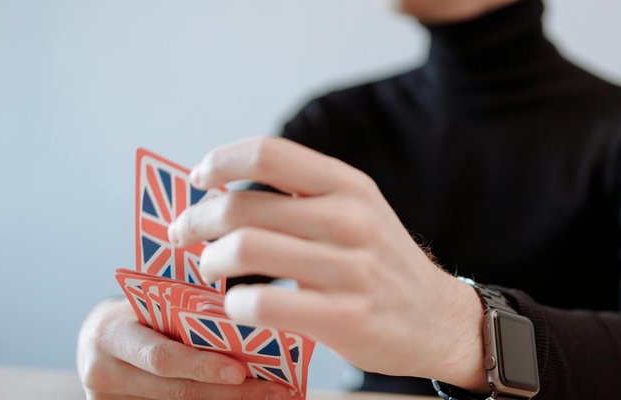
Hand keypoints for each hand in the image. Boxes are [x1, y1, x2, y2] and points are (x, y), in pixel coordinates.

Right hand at [77, 298, 291, 399]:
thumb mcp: (151, 301)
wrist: (99, 338)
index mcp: (110, 333)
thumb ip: (185, 308)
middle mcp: (102, 372)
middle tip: (274, 390)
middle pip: (176, 391)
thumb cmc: (139, 312)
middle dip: (229, 393)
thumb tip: (249, 316)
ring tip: (269, 395)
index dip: (203, 366)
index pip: (162, 356)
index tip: (241, 371)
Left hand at [168, 136, 487, 390]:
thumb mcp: (358, 211)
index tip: (198, 178)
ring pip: (246, 250)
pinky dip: (235, 305)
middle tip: (184, 234)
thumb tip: (225, 189)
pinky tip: (238, 306)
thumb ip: (303, 195)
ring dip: (211, 261)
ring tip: (210, 269)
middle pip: (244, 205)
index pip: (269, 153)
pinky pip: (263, 303)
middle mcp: (351, 220)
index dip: (220, 160)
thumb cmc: (382, 263)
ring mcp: (350, 269)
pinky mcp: (344, 317)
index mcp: (349, 186)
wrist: (436, 319)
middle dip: (196, 220)